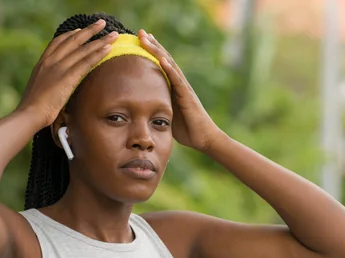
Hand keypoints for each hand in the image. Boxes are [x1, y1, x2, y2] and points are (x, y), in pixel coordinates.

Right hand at [16, 19, 118, 127]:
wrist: (30, 113)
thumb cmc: (33, 109)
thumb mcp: (38, 90)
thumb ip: (46, 84)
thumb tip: (53, 87)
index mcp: (42, 63)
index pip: (57, 43)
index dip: (70, 35)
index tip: (79, 30)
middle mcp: (51, 61)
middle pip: (73, 40)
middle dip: (89, 31)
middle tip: (101, 23)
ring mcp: (59, 67)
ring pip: (83, 49)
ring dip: (100, 40)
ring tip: (113, 34)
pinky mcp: (68, 77)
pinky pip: (86, 61)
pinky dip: (98, 53)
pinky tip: (108, 49)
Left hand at [139, 30, 224, 151]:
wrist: (204, 139)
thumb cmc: (188, 130)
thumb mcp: (167, 115)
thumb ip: (158, 107)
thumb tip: (143, 108)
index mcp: (174, 87)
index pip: (162, 65)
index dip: (152, 52)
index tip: (141, 40)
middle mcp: (179, 84)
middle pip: (165, 59)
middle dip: (153, 45)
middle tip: (140, 32)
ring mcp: (184, 88)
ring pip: (170, 65)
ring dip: (158, 51)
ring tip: (147, 38)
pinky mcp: (187, 96)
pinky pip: (177, 80)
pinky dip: (169, 68)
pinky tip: (161, 59)